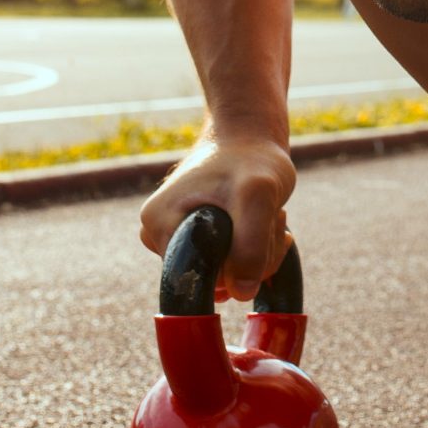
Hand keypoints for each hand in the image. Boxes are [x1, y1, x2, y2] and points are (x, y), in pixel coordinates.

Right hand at [138, 134, 296, 300]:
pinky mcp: (199, 240)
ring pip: (229, 275)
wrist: (252, 135)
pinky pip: (232, 266)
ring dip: (261, 252)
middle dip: (254, 257)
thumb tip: (241, 292)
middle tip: (270, 218)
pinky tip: (265, 221)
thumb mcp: (258, 195)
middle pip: (214, 279)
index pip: (199, 278)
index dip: (236, 265)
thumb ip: (251, 244)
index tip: (260, 226)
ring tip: (269, 214)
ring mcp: (179, 238)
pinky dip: (257, 250)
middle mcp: (159, 234)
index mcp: (157, 224)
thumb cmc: (252, 159)